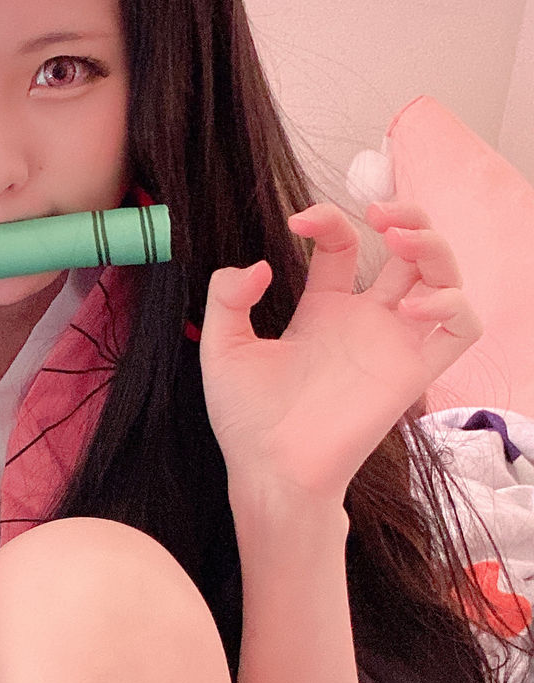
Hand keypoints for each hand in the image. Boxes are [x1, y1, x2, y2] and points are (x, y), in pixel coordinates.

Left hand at [199, 200, 481, 503]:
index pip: (343, 244)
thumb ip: (228, 297)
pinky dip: (450, 305)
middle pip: (410, 249)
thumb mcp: (222, 348)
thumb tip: (260, 266)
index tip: (297, 221)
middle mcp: (363, 320)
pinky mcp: (413, 372)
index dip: (330, 219)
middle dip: (407, 215)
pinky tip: (408, 307)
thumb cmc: (246, 420)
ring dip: (434, 246)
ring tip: (399, 240)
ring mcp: (392, 342)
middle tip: (378, 212)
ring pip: (444, 277)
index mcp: (321, 309)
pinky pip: (461, 329)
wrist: (269, 470)